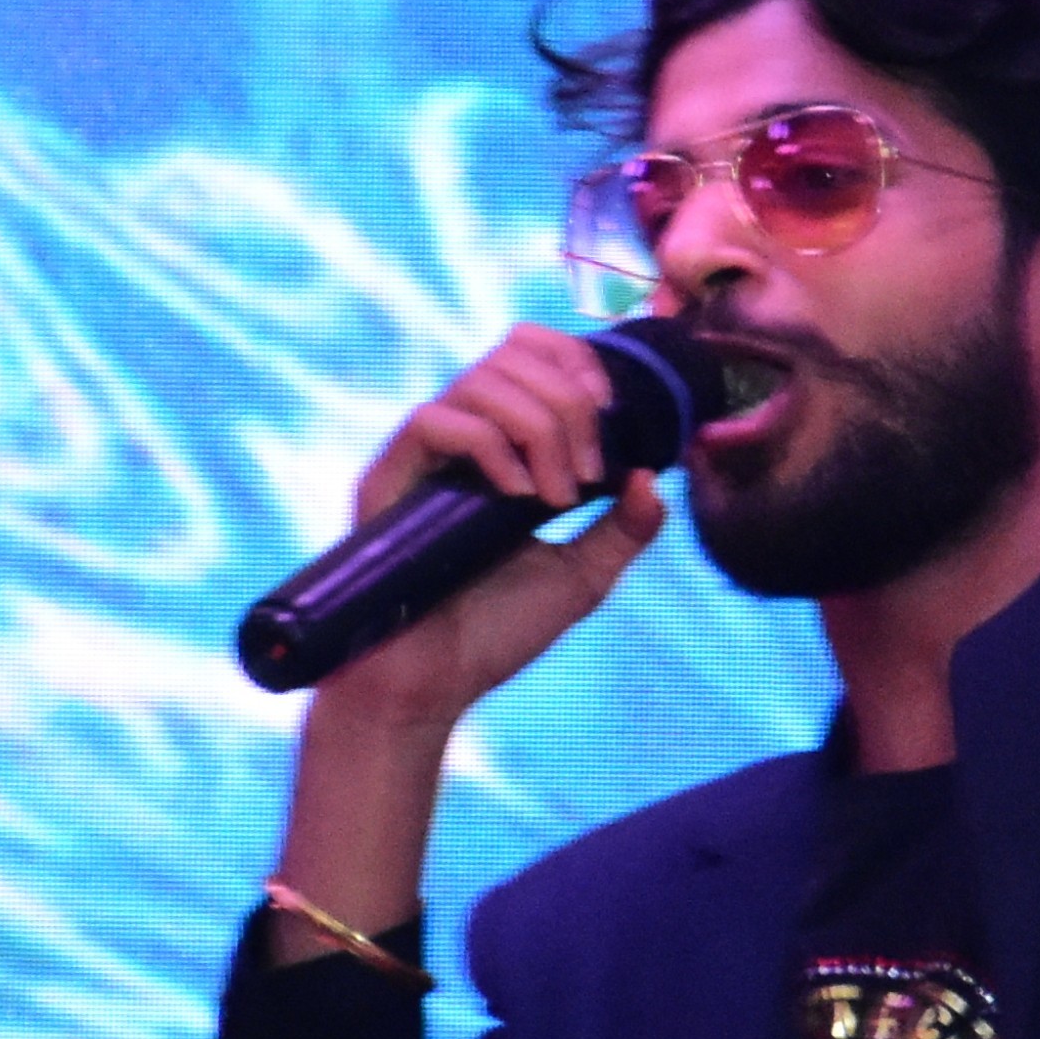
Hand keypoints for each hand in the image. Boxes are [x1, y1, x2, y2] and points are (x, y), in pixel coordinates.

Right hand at [313, 327, 670, 735]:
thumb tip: (653, 474)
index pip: (530, 351)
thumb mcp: (583, 576)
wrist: (433, 687)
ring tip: (557, 496)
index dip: (576, 361)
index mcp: (503, 447)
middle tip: (589, 474)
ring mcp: (420, 456)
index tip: (613, 413)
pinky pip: (433, 421)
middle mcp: (458, 439)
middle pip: (510, 353)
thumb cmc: (496, 634)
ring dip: (538, 427)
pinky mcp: (386, 479)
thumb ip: (625, 528)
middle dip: (570, 402)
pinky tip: (515, 496)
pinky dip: (489, 447)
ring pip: (478, 381)